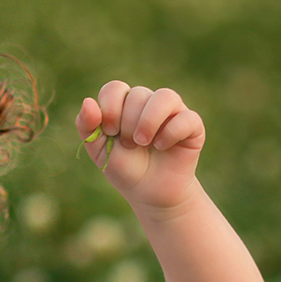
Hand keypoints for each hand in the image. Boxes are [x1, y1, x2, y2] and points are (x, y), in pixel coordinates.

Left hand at [77, 82, 204, 217]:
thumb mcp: (99, 150)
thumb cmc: (126, 169)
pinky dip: (171, 133)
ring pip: (164, 96)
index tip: (110, 132)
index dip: (110, 108)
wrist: (150, 193)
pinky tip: (162, 147)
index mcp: (125, 103)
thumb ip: (87, 126)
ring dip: (149, 121)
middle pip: (138, 94)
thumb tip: (88, 101)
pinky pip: (186, 118)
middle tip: (129, 146)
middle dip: (128, 124)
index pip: (115, 88)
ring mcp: (173, 111)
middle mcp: (149, 102)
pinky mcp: (192, 125)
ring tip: (143, 143)